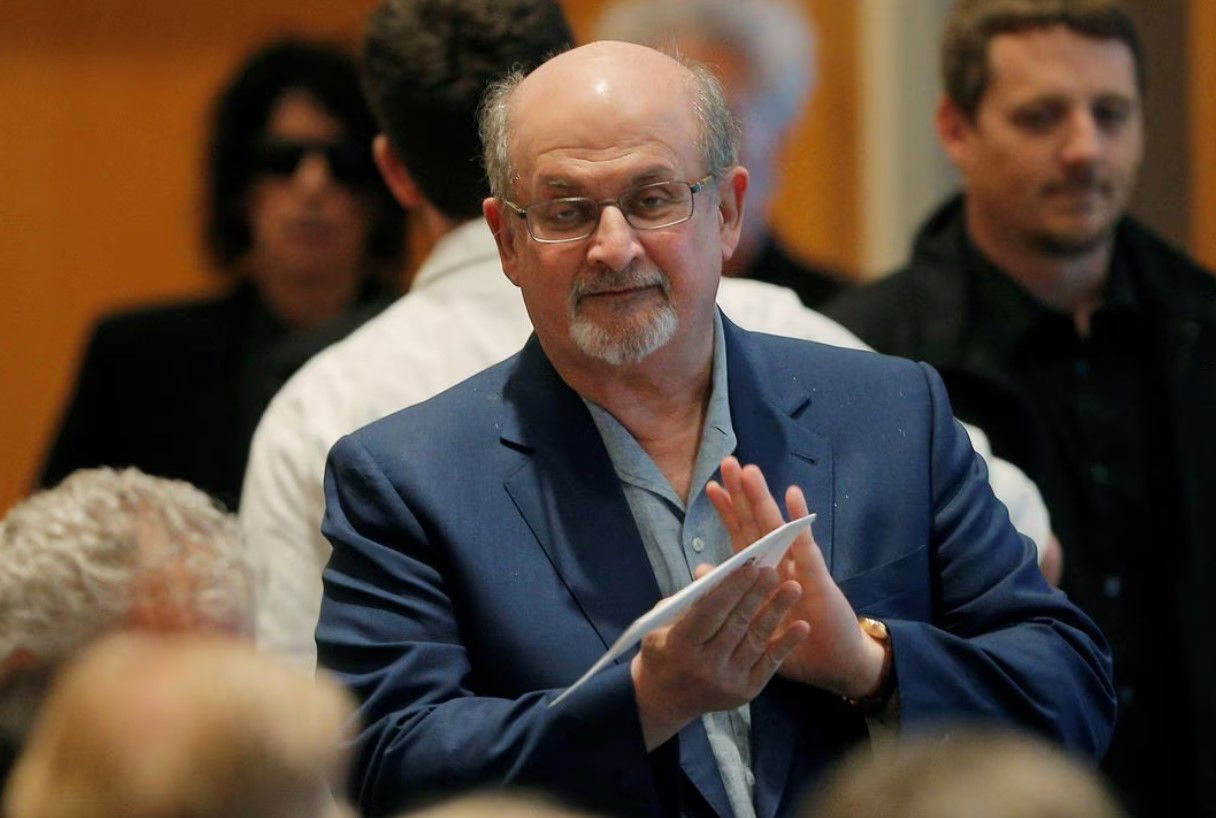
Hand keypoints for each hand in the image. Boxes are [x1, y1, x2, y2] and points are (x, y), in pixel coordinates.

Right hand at [630, 559, 808, 749]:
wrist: (665, 699)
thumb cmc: (663, 650)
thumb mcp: (662, 622)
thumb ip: (689, 599)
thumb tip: (713, 571)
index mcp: (680, 645)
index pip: (710, 612)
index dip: (731, 589)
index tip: (749, 566)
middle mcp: (705, 666)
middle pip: (735, 624)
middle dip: (756, 595)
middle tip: (773, 571)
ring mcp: (727, 681)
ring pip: (756, 641)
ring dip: (776, 613)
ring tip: (792, 589)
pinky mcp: (745, 692)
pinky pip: (769, 664)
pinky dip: (786, 644)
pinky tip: (802, 626)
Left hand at [707, 457, 885, 699]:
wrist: (836, 665)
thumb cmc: (796, 644)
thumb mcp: (755, 621)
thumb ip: (732, 594)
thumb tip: (701, 570)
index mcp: (765, 574)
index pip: (742, 536)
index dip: (729, 512)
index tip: (710, 487)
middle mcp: (782, 564)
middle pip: (757, 522)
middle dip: (743, 493)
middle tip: (727, 462)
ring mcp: (800, 568)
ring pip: (777, 527)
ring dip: (763, 498)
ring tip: (749, 471)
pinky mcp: (818, 578)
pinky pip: (805, 545)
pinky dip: (799, 519)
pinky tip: (792, 494)